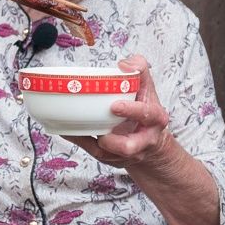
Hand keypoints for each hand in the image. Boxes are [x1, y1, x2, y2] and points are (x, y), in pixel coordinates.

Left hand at [68, 56, 179, 173]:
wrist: (152, 141)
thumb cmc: (145, 109)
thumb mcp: (147, 86)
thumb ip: (139, 69)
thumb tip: (123, 65)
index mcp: (155, 119)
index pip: (147, 114)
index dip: (131, 111)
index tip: (115, 106)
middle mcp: (144, 140)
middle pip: (128, 147)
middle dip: (111, 141)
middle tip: (100, 130)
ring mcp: (129, 154)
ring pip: (107, 154)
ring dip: (91, 142)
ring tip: (79, 127)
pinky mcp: (114, 160)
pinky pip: (94, 154)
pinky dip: (80, 142)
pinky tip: (68, 131)